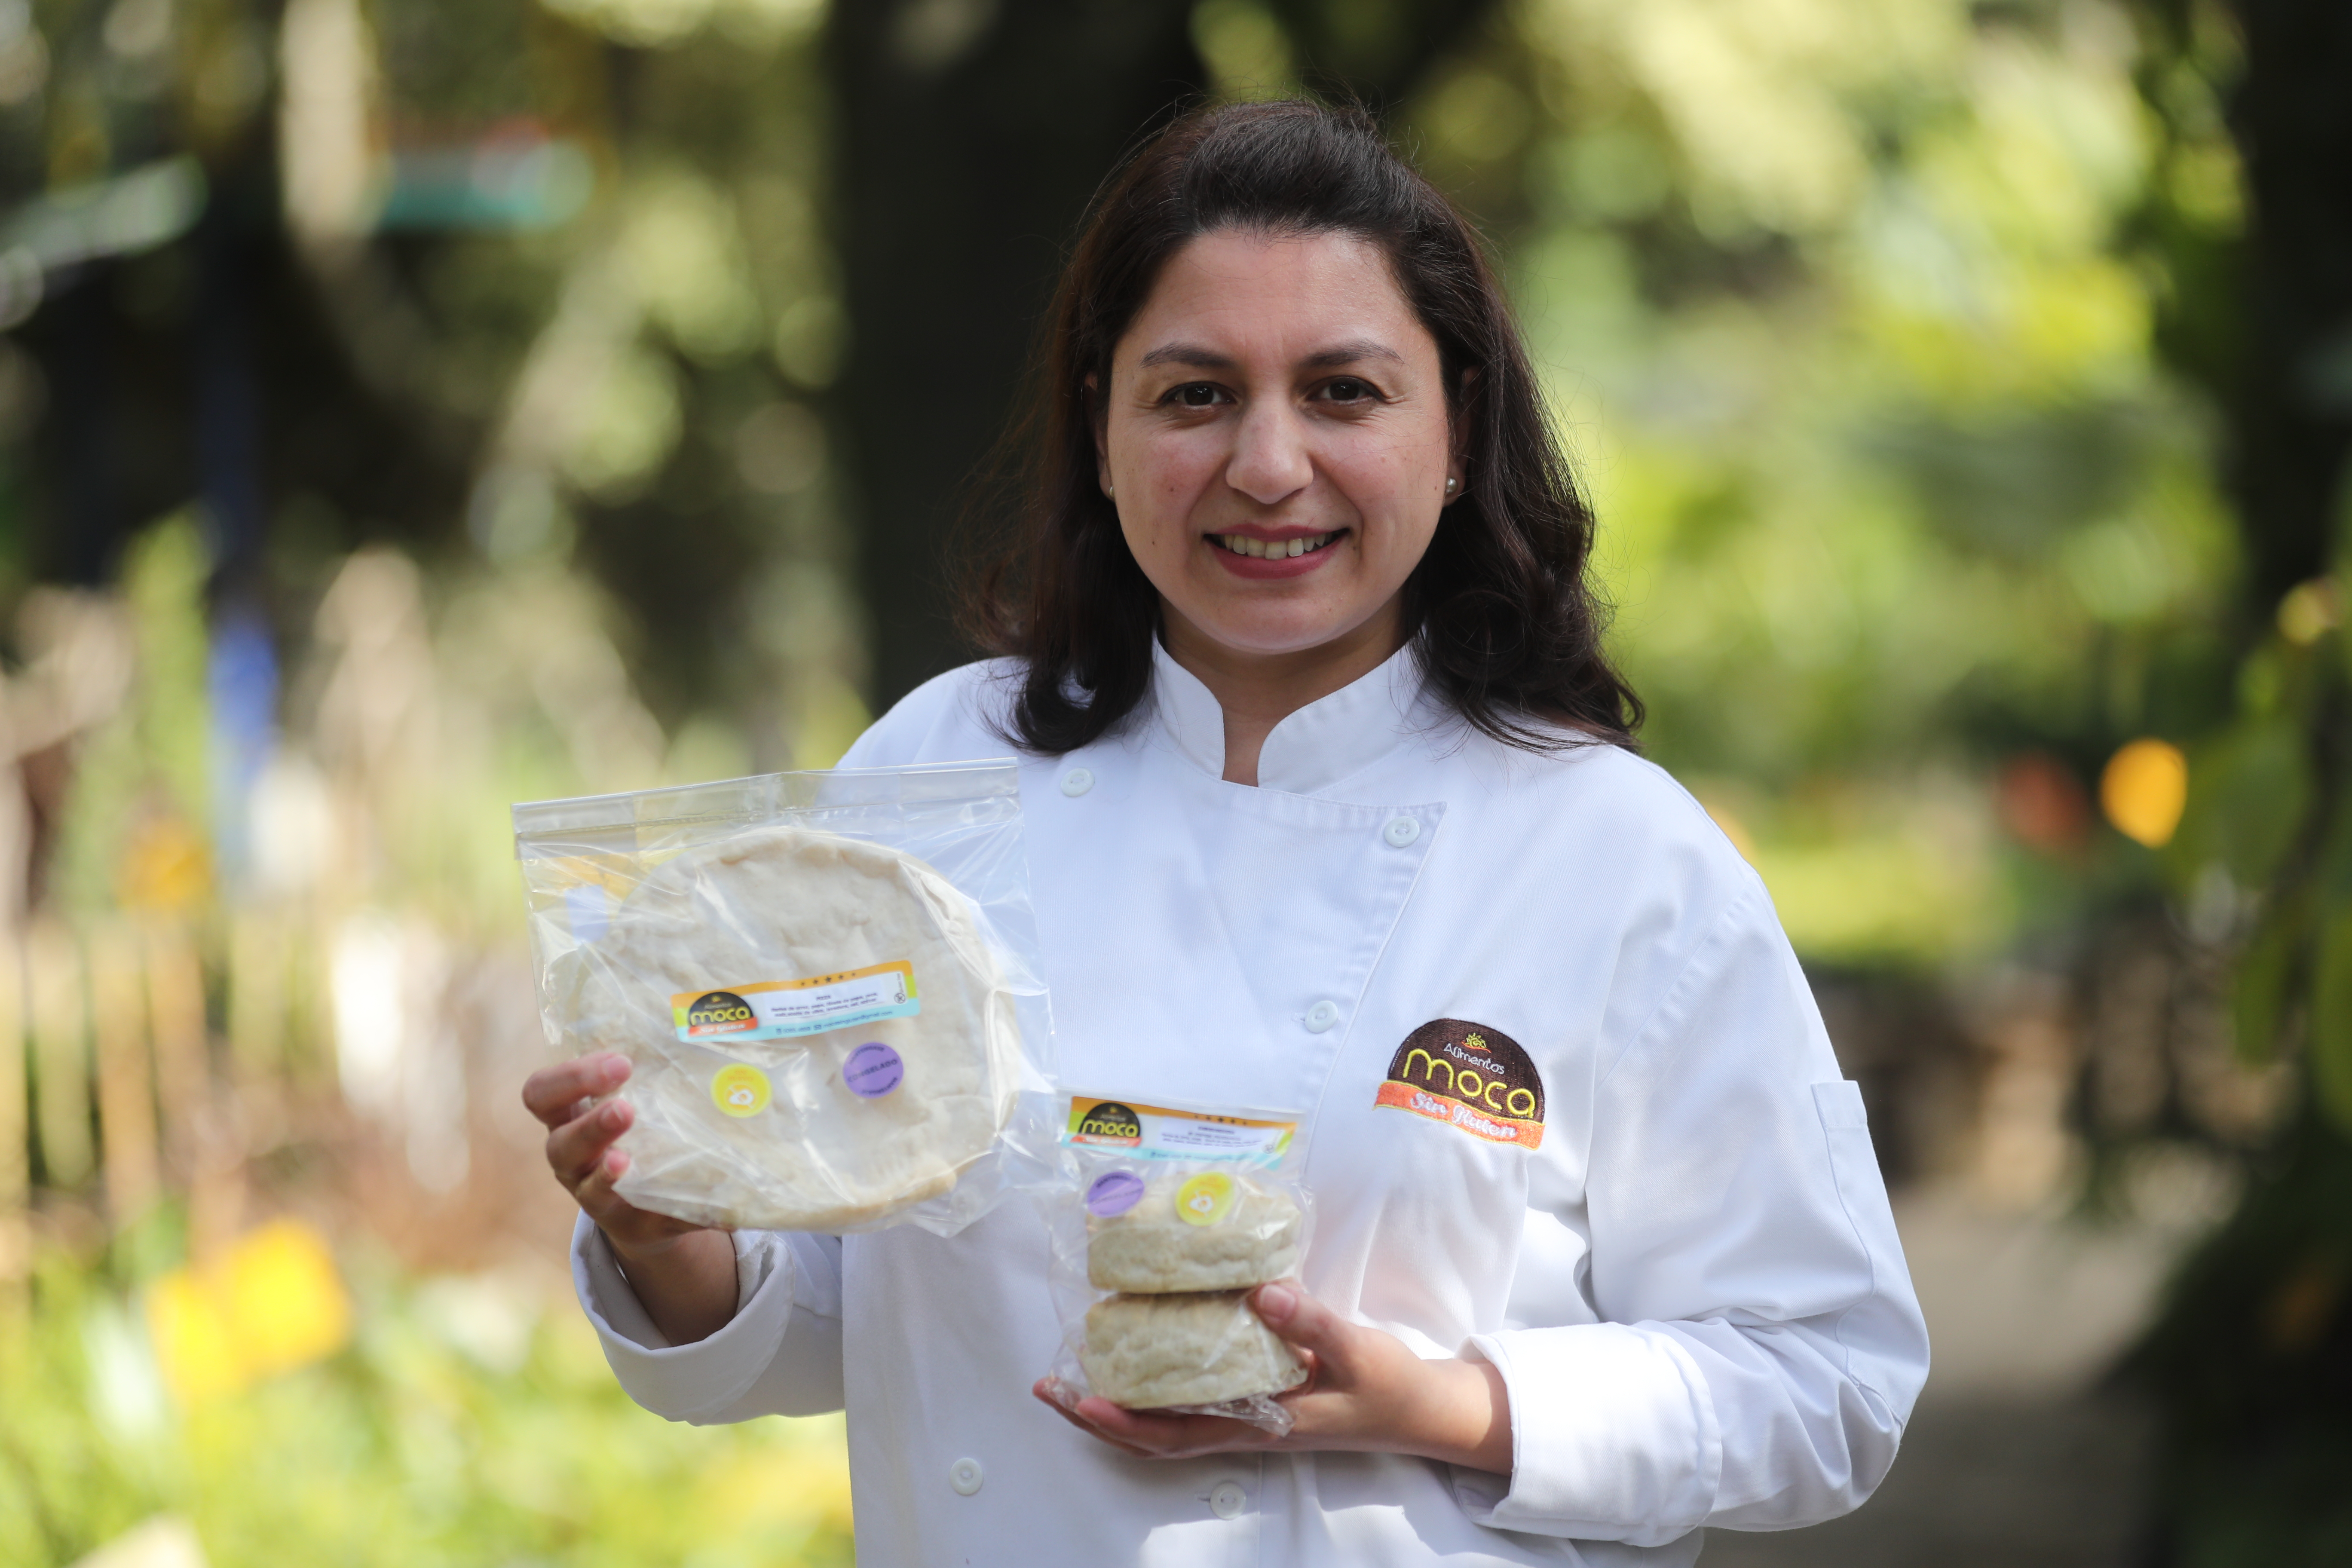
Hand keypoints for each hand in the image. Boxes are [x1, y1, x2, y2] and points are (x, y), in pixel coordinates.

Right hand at [521, 1052, 737, 1343]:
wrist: (647, 1203)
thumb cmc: (638, 1130)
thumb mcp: (633, 1099)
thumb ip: (650, 1072)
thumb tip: (713, 1025)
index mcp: (567, 1118)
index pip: (541, 1093)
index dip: (571, 1077)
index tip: (620, 1062)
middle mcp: (571, 1160)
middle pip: (561, 1144)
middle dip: (591, 1125)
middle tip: (625, 1109)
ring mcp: (596, 1198)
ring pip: (590, 1189)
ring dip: (609, 1174)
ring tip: (627, 1163)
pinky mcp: (634, 1226)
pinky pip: (651, 1221)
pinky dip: (680, 1212)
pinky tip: (711, 1207)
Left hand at [1032, 1282, 1513, 1474]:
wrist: (1417, 1409)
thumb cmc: (1388, 1386)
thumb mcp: (1357, 1350)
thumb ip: (1311, 1321)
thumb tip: (1260, 1293)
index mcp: (1261, 1423)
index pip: (1177, 1433)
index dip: (1125, 1422)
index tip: (1081, 1401)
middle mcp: (1243, 1425)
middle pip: (1154, 1435)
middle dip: (1097, 1415)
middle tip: (1047, 1385)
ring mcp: (1246, 1414)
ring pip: (1166, 1422)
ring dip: (1116, 1404)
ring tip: (1071, 1373)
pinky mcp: (1255, 1397)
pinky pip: (1190, 1400)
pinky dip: (1153, 1388)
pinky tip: (1138, 1356)